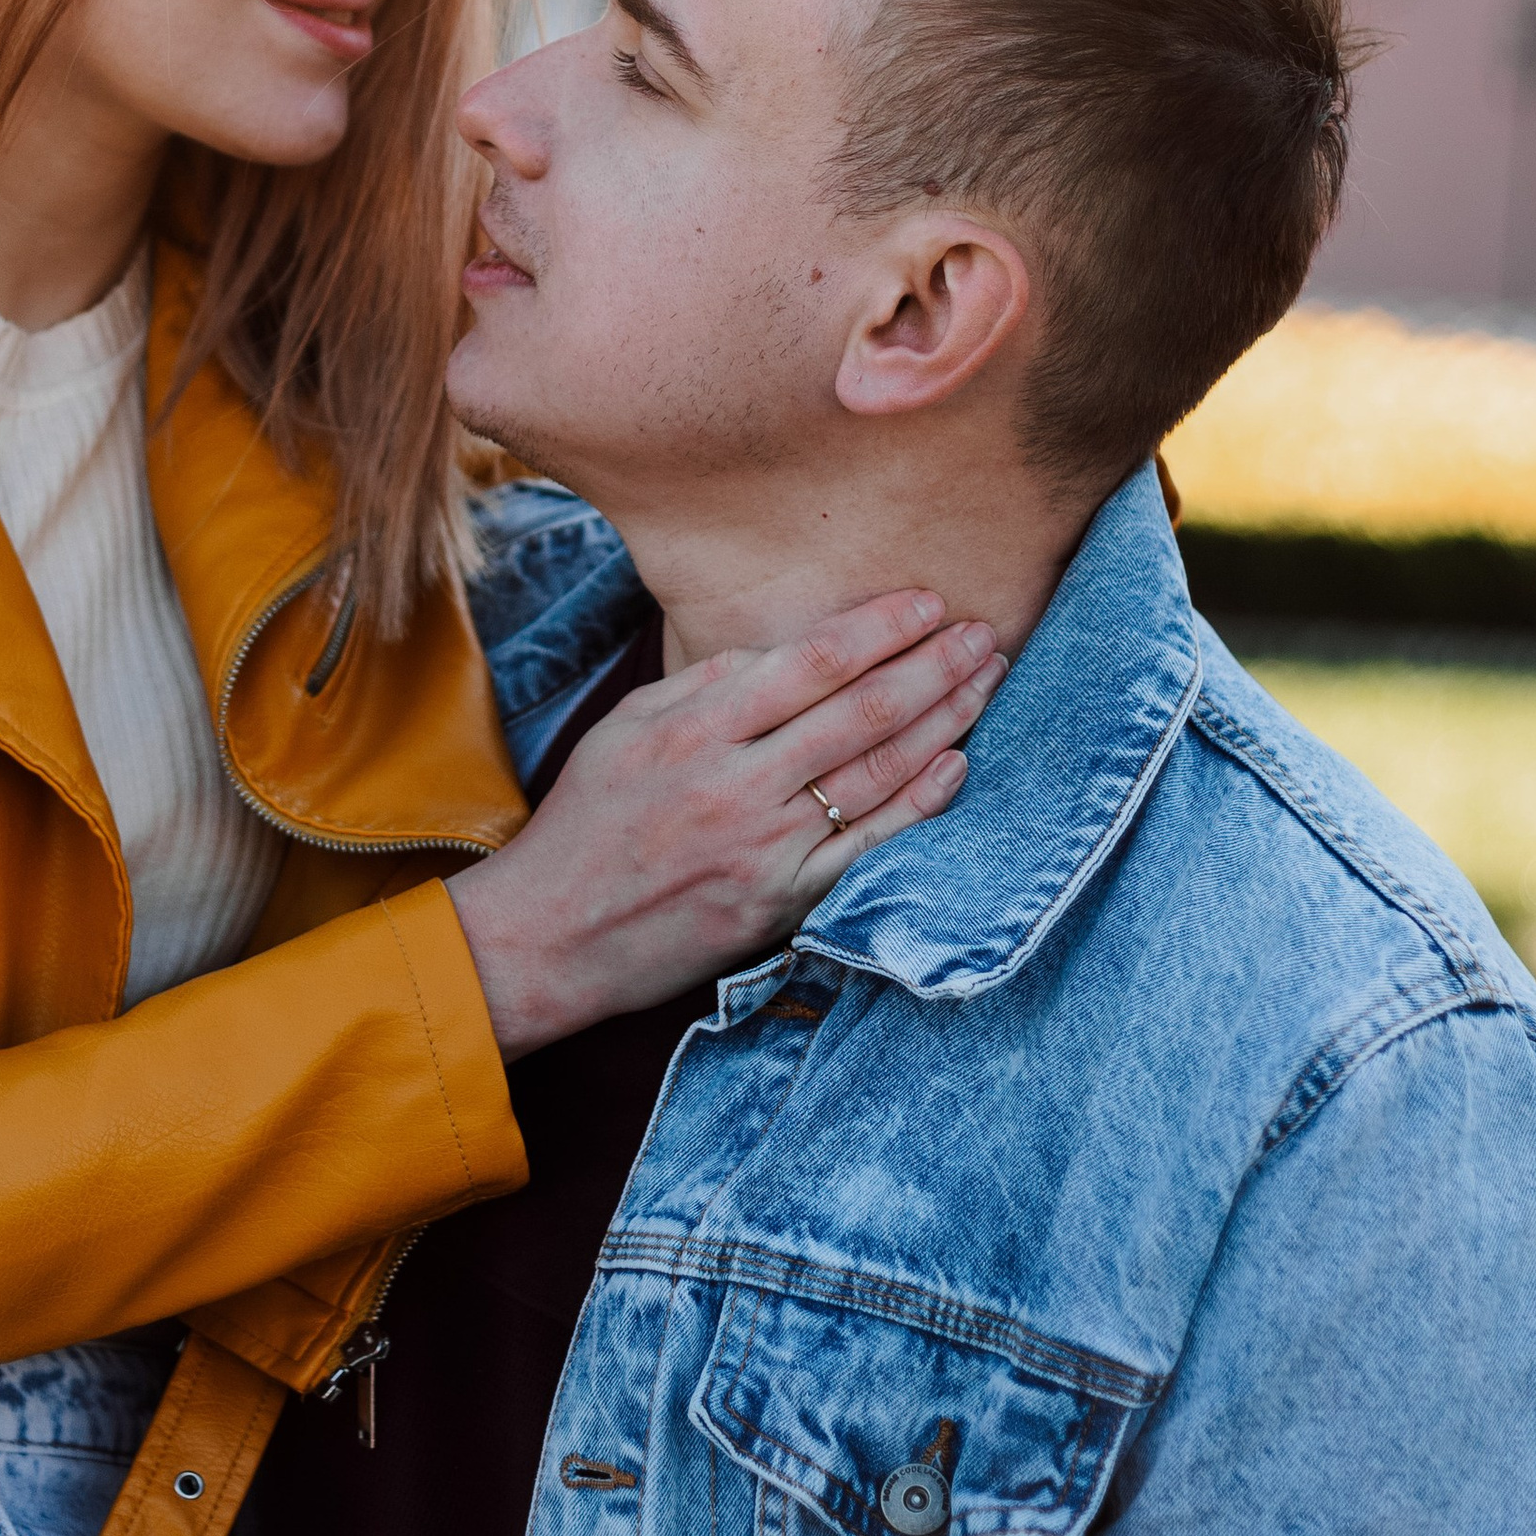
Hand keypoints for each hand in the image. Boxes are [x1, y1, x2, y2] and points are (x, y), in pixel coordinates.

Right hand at [447, 593, 1001, 1063]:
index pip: (810, 662)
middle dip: (933, 666)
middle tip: (983, 632)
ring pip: (877, 772)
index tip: (927, 601)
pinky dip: (920, 802)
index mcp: (693, 729)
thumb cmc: (587, 821)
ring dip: (944, 721)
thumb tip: (783, 652)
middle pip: (860, 712)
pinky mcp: (780, 902)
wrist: (551, 934)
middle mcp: (736, 784)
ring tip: (984, 681)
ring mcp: (764, 848)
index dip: (879, 627)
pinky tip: (957, 763)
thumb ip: (705, 684)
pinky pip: (868, 846)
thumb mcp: (626, 728)